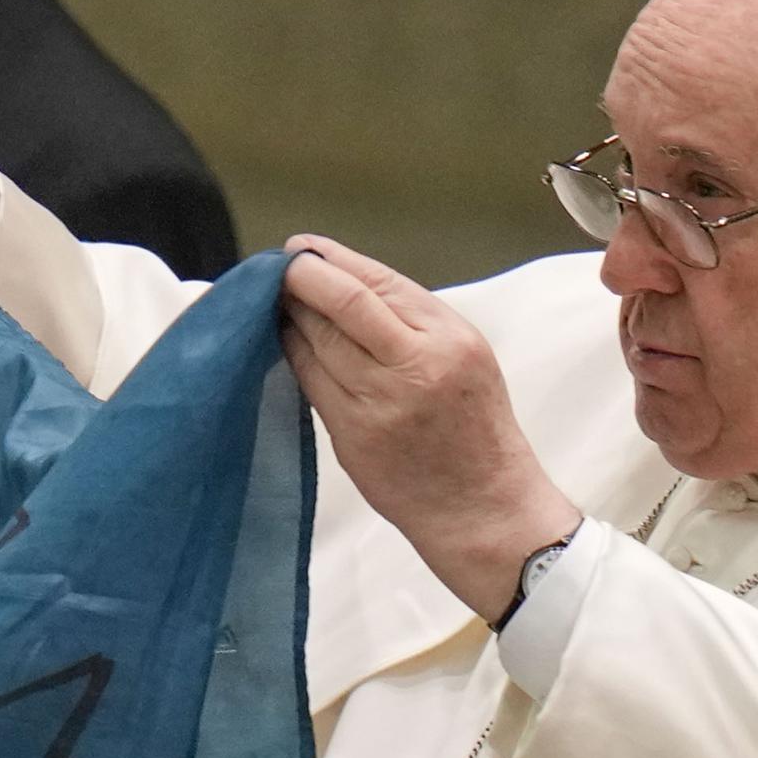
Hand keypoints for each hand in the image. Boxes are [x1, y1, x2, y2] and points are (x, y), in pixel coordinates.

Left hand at [280, 234, 583, 619]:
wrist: (482, 507)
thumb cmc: (475, 431)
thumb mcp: (467, 357)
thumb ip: (414, 321)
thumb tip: (347, 282)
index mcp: (449, 338)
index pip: (378, 282)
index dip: (331, 260)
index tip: (302, 250)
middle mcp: (415, 365)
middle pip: (342, 303)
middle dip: (300, 279)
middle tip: (277, 269)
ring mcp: (380, 403)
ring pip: (318, 341)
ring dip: (290, 316)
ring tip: (275, 302)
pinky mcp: (352, 436)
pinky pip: (310, 382)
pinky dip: (293, 355)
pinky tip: (283, 342)